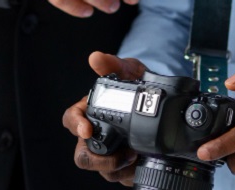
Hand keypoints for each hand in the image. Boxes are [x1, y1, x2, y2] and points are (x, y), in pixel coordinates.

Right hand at [62, 52, 147, 185]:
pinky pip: (120, 177)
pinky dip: (130, 173)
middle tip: (119, 153)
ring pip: (102, 170)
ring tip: (135, 155)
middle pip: (82, 155)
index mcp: (91, 111)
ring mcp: (110, 152)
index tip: (86, 129)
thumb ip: (114, 65)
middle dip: (98, 159)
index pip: (71, 119)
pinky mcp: (124, 166)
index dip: (75, 125)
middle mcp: (97, 135)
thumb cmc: (139, 85)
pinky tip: (140, 162)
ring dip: (118, 167)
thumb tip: (96, 58)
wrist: (163, 102)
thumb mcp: (130, 71)